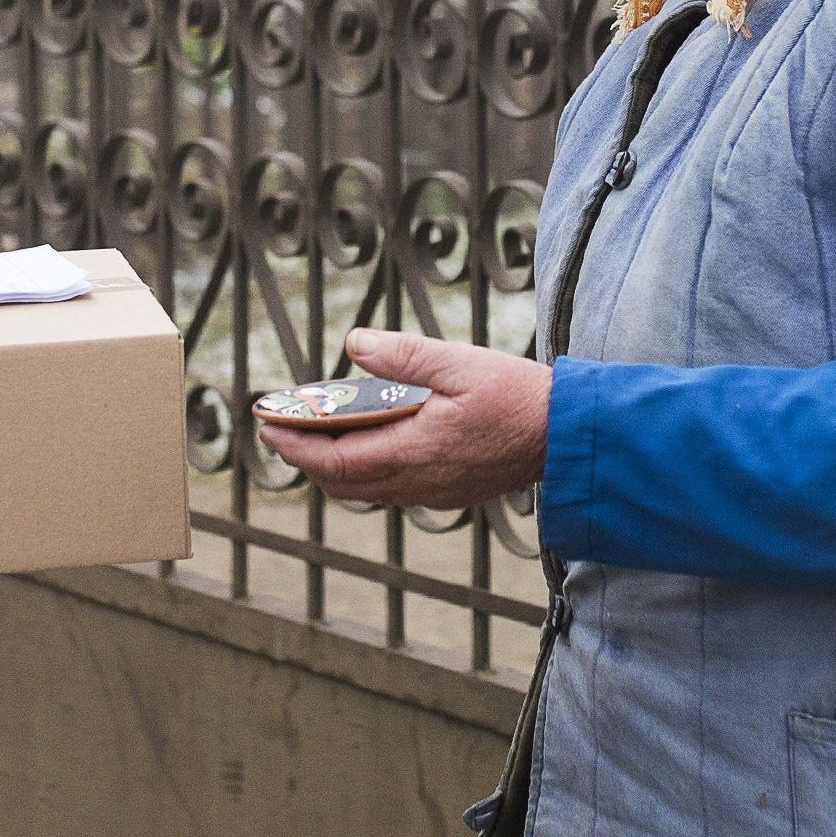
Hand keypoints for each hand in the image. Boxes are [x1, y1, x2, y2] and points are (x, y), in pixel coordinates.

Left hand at [258, 328, 551, 510]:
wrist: (566, 435)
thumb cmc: (516, 395)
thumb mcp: (458, 363)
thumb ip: (403, 355)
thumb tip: (354, 344)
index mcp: (416, 450)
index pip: (336, 460)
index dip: (297, 445)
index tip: (269, 424)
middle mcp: (419, 481)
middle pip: (342, 482)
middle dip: (305, 457)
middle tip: (280, 428)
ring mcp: (434, 491)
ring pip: (365, 489)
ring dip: (333, 465)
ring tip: (314, 433)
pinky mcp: (448, 491)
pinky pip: (390, 488)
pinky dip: (363, 468)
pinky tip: (364, 441)